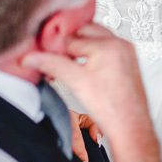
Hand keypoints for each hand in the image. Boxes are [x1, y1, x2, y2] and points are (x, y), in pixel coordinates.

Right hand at [21, 23, 161, 161]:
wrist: (130, 129)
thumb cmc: (112, 110)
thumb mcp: (75, 82)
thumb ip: (51, 64)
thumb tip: (31, 57)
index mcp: (109, 45)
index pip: (71, 38)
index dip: (55, 48)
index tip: (45, 54)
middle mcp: (120, 45)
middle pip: (84, 32)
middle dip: (68, 44)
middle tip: (55, 56)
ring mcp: (126, 53)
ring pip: (95, 39)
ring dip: (80, 48)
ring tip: (69, 64)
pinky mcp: (127, 62)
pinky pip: (105, 49)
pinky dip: (92, 54)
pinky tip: (84, 68)